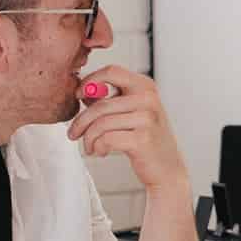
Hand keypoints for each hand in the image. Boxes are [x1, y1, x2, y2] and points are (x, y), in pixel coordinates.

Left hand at [69, 65, 188, 192]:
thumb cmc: (147, 140)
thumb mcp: (132, 113)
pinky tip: (101, 152)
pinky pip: (107, 139)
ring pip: (101, 123)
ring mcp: (147, 119)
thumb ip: (110, 99)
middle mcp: (149, 99)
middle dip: (81, 121)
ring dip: (88, 138)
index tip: (78, 95)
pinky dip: (98, 147)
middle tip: (73, 133)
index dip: (90, 80)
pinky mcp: (143, 139)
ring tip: (89, 147)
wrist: (167, 169)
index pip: (111, 71)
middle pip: (101, 103)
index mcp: (146, 86)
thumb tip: (84, 91)